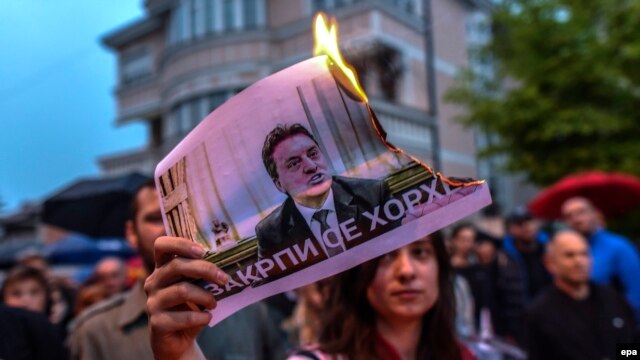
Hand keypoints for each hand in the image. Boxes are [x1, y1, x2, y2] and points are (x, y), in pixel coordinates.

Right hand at [144, 236, 228, 359]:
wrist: (178, 339)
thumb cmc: (190, 307)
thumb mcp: (196, 286)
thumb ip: (203, 273)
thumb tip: (228, 261)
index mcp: (162, 268)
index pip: (162, 245)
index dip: (181, 244)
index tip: (203, 251)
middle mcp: (153, 282)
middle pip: (176, 265)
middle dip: (205, 269)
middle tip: (224, 279)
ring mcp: (152, 302)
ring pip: (182, 290)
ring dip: (205, 296)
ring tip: (215, 303)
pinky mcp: (156, 323)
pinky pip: (184, 317)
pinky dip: (201, 317)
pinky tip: (208, 318)